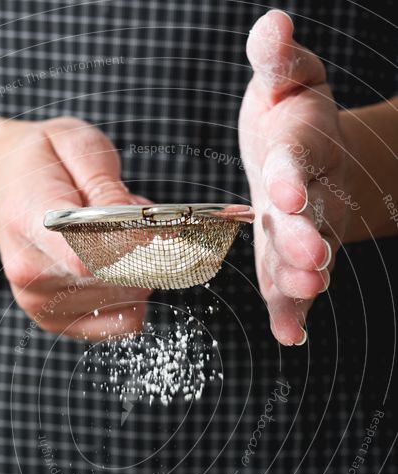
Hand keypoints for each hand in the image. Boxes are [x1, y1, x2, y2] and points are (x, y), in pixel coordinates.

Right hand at [0, 116, 149, 339]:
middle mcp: (29, 272)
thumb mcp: (76, 145)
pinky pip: (123, 323)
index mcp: (28, 221)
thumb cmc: (43, 163)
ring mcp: (40, 303)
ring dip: (139, 269)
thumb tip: (137, 224)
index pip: (85, 256)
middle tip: (132, 221)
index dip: (132, 247)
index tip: (155, 228)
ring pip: (127, 300)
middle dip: (145, 252)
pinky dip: (133, 296)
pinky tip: (116, 269)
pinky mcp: (56, 322)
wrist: (1, 187)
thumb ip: (106, 186)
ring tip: (115, 240)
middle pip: (114, 280)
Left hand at [239, 10, 347, 344]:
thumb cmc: (287, 117)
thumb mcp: (285, 78)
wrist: (304, 159)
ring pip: (306, 258)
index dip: (294, 173)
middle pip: (312, 217)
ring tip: (305, 294)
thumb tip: (272, 25)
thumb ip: (277, 58)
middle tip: (312, 259)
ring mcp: (302, 231)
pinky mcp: (287, 260)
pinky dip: (292, 312)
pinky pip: (291, 289)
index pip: (298, 159)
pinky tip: (288, 333)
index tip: (288, 190)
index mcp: (302, 146)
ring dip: (305, 278)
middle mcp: (309, 194)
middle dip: (309, 237)